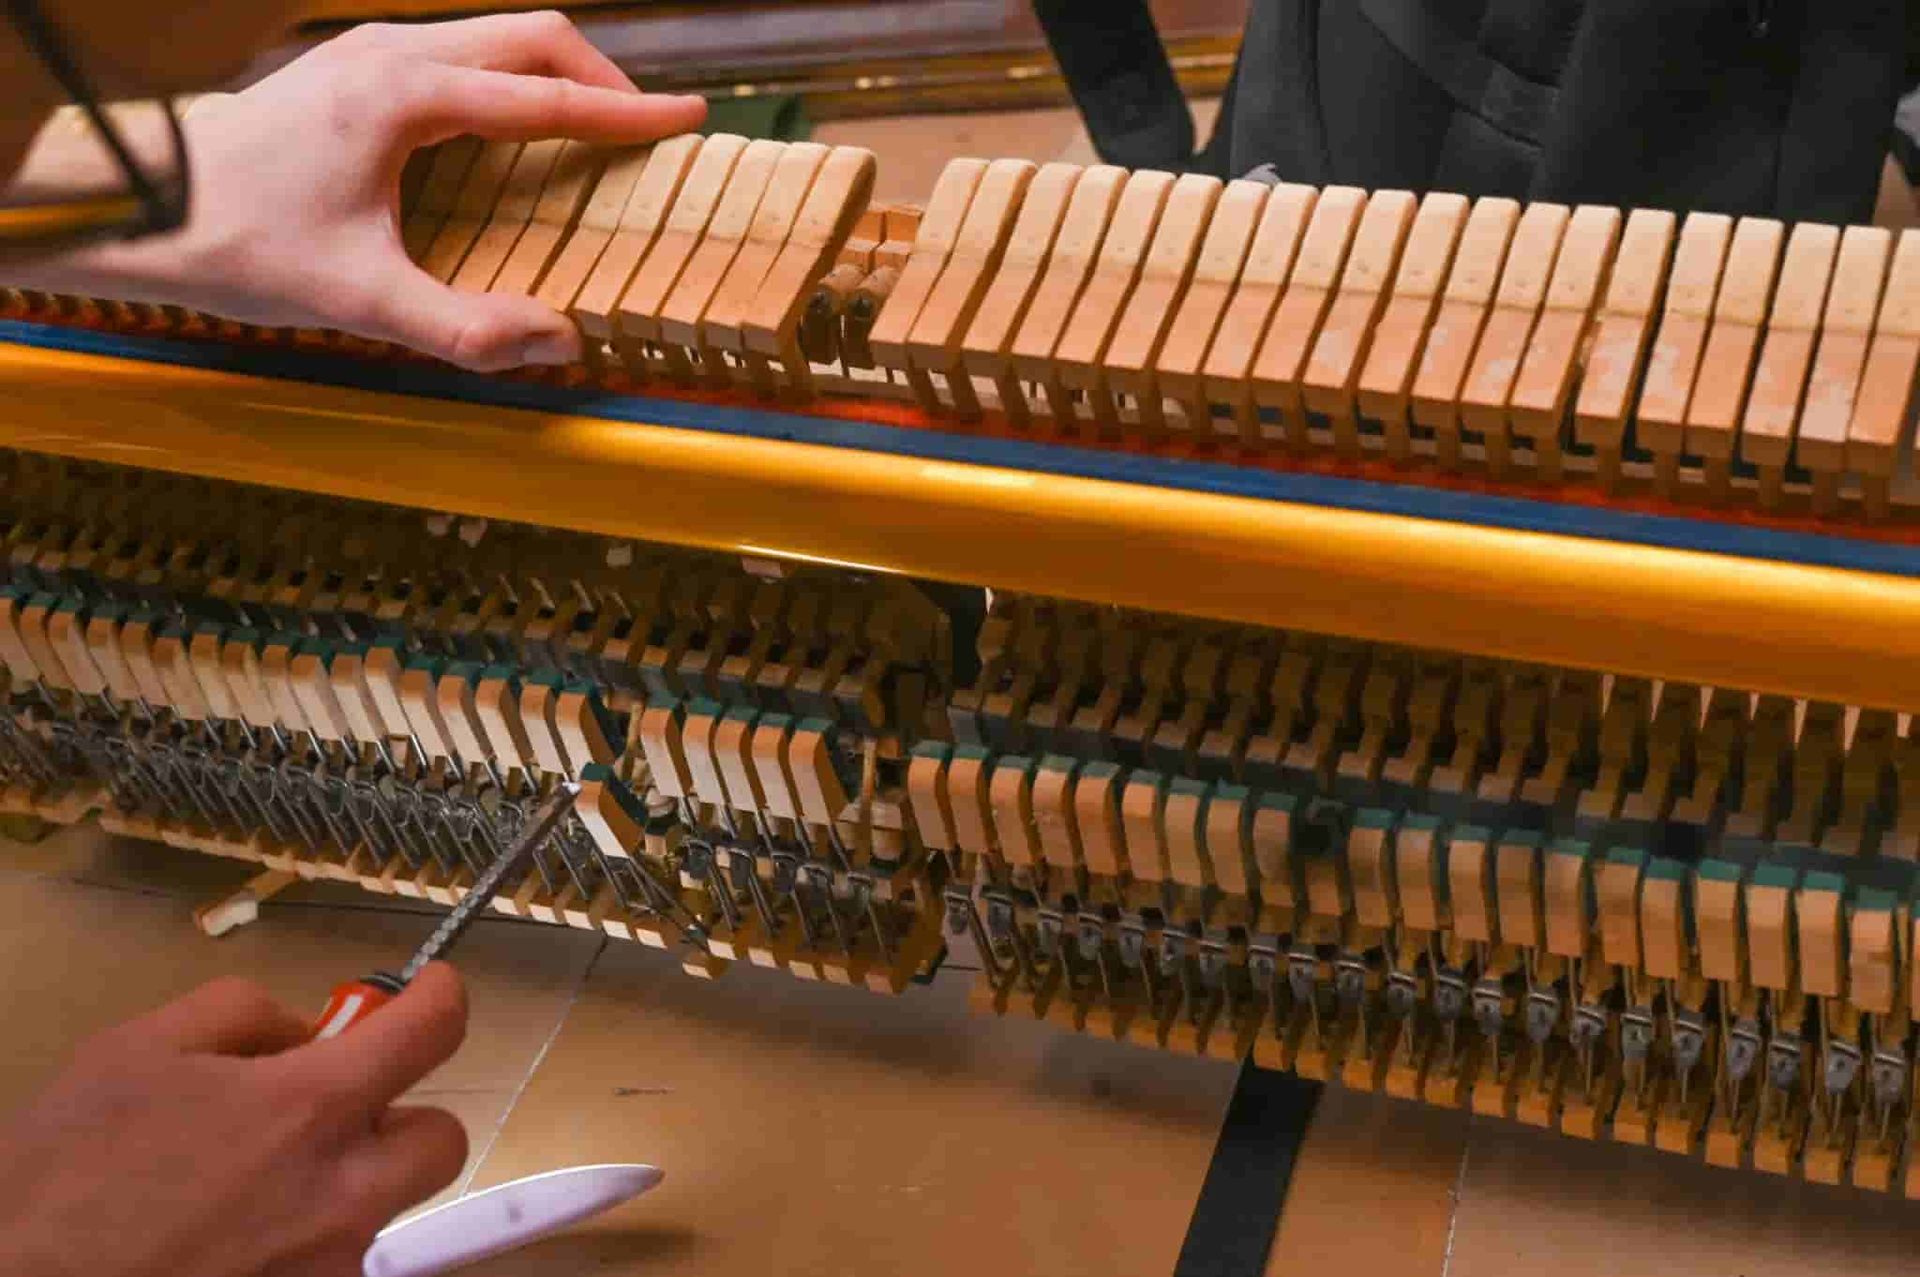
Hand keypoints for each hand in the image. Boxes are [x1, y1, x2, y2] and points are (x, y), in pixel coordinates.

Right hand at [0, 964, 469, 1276]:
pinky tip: (230, 1239)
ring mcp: (326, 1266)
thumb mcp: (139, 1048)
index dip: (442, 998)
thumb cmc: (63, 1170)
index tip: (432, 991)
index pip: (433, 1032)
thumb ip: (242, 1015)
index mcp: (309, 1108)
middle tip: (335, 1110)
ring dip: (345, 1183)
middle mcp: (341, 1194)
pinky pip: (333, 1262)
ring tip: (253, 1186)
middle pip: (441, 1139)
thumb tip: (303, 1028)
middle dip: (401, 1114)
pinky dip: (300, 1242)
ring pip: (384, 1209)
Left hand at [8, 12, 705, 369]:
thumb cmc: (241, 244)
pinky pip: (462, 50)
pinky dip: (512, 78)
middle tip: (650, 127)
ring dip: (557, 73)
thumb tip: (557, 342)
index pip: (546, 98)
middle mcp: (393, 53)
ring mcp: (370, 50)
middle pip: (533, 35)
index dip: (626, 114)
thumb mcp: (362, 302)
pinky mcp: (354, 65)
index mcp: (406, 97)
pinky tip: (517, 131)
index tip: (687, 118)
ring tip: (596, 129)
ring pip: (497, 33)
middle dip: (603, 78)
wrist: (142, 208)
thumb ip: (468, 331)